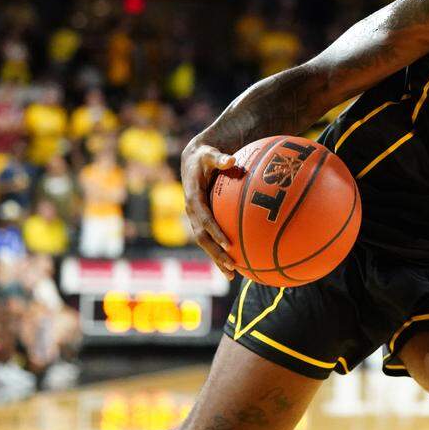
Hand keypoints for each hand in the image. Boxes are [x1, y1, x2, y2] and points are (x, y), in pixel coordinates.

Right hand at [182, 141, 237, 278]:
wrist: (192, 160)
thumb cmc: (204, 156)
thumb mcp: (210, 154)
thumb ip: (220, 158)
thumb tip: (232, 159)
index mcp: (193, 198)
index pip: (204, 218)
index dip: (215, 231)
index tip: (228, 243)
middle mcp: (192, 212)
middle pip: (203, 238)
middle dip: (216, 254)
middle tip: (232, 266)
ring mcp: (195, 219)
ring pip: (205, 243)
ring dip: (217, 259)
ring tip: (232, 275)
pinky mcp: (201, 221)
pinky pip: (210, 239)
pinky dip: (220, 252)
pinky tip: (236, 262)